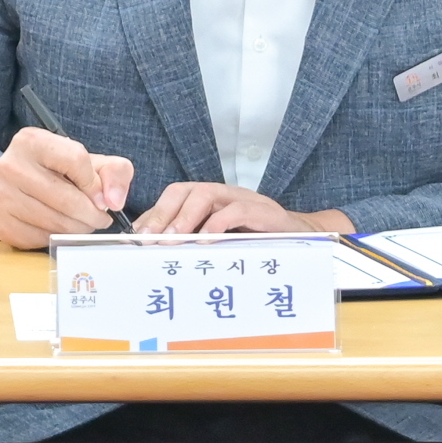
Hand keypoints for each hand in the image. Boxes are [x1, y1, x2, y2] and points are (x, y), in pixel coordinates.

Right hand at [0, 127, 133, 249]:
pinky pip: (42, 239)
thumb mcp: (90, 162)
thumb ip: (115, 172)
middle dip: (92, 214)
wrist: (19, 188)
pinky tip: (61, 229)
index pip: (76, 160)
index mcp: (32, 141)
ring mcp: (2, 197)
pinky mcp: (3, 224)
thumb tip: (114, 201)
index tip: (101, 197)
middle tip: (99, 218)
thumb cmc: (59, 172)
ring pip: (56, 223)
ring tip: (83, 224)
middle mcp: (11, 166)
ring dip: (79, 229)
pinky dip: (59, 239)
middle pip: (67, 199)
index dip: (95, 184)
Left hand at [134, 182, 354, 235]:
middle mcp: (224, 194)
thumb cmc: (258, 241)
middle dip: (164, 213)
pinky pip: (237, 211)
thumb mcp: (223, 241)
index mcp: (211, 199)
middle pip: (185, 190)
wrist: (304, 238)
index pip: (175, 196)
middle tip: (151, 240)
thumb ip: (196, 241)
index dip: (155, 214)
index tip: (138, 237)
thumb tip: (160, 253)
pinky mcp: (263, 211)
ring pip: (207, 195)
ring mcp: (244, 199)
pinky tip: (206, 240)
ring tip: (173, 239)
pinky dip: (219, 224)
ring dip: (186, 218)